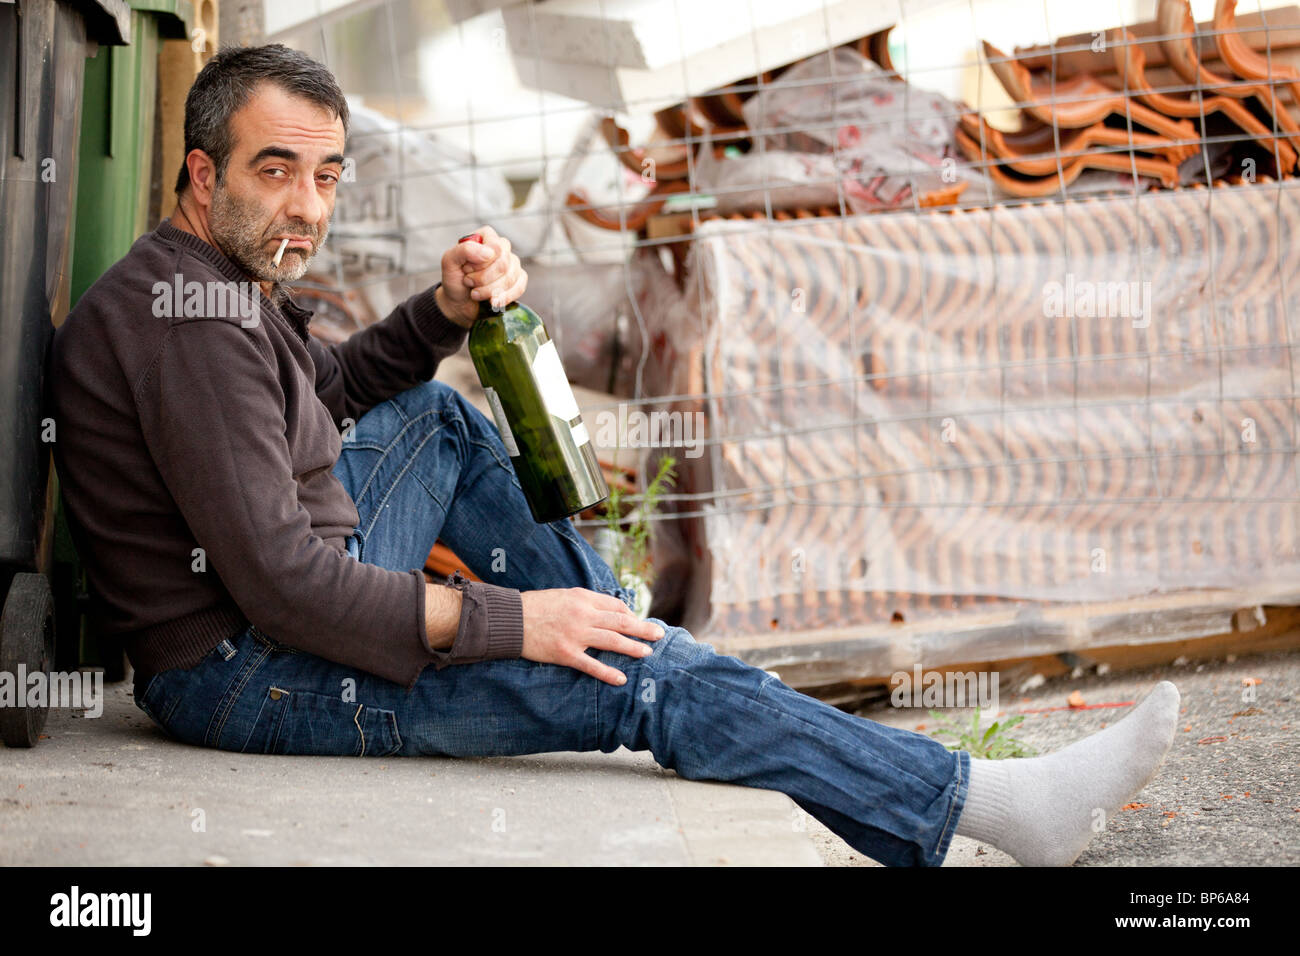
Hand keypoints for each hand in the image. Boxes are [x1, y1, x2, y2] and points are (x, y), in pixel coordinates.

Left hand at [435, 225, 527, 327]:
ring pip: (510, 277)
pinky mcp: (518, 280)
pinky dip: (504, 297)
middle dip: (483, 279)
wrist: (458, 302)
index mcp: (486, 236)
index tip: (467, 269)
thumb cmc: (454, 279)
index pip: (496, 246)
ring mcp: (512, 264)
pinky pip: (519, 287)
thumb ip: (464, 250)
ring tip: (475, 293)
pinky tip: (493, 301)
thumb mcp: (449, 261)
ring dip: (490, 291)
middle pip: (504, 263)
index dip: (481, 263)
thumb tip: (489, 253)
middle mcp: (502, 248)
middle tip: (468, 282)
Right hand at [520, 587, 665, 685]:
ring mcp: (575, 635)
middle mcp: (583, 615)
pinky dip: (607, 672)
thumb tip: (607, 609)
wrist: (509, 619)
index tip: (639, 622)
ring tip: (647, 653)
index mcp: (583, 598)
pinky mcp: (565, 653)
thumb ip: (585, 601)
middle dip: (642, 628)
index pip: (615, 606)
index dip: (630, 615)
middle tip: (659, 634)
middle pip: (620, 621)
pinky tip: (621, 679)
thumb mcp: (563, 595)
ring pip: (612, 641)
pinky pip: (591, 665)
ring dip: (633, 647)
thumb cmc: (535, 606)